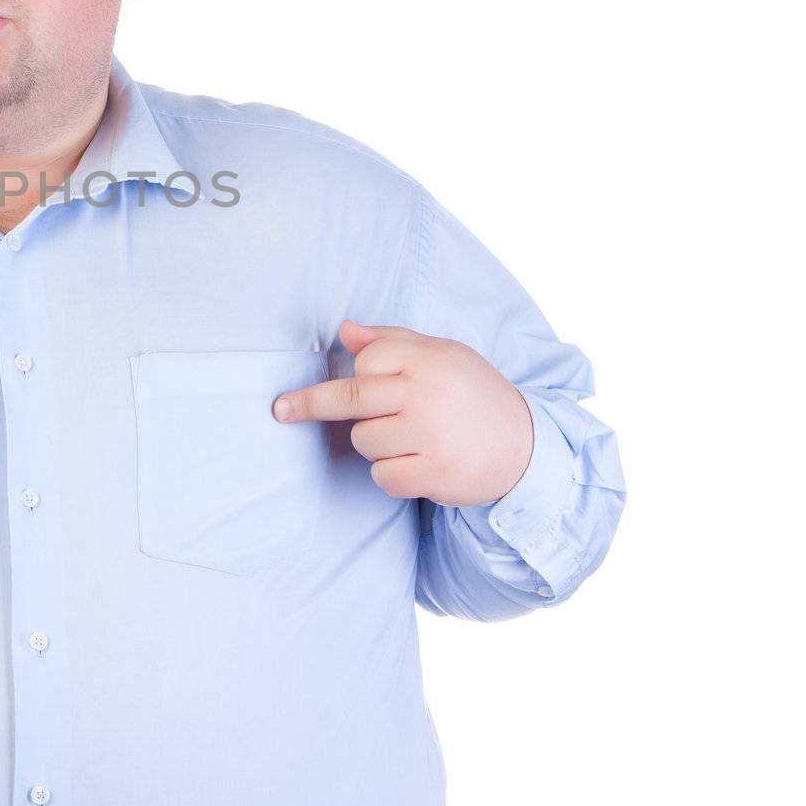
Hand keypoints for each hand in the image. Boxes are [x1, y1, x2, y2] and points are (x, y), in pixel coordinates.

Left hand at [272, 319, 533, 507]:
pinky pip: (382, 476)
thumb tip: (344, 329)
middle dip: (308, 404)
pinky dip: (392, 475)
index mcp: (426, 360)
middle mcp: (425, 394)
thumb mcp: (442, 355)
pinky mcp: (434, 473)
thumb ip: (392, 340)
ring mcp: (429, 435)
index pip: (366, 361)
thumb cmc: (474, 394)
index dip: (360, 373)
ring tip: (413, 439)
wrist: (527, 447)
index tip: (345, 381)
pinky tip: (419, 465)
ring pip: (364, 441)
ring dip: (377, 444)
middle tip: (280, 410)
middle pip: (349, 397)